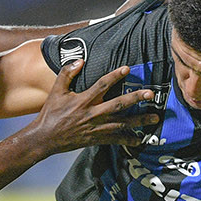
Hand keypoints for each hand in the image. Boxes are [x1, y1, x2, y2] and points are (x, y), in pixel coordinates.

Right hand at [28, 61, 159, 153]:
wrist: (45, 138)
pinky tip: (140, 139)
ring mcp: (96, 128)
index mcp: (84, 100)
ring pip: (122, 123)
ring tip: (155, 117)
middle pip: (118, 105)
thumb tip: (80, 60)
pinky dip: (128, 140)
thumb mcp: (56, 91)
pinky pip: (115, 139)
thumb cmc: (51, 113)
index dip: (115, 75)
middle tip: (150, 94)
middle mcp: (93, 114)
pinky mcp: (96, 139)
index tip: (127, 68)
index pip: (102, 85)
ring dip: (139, 120)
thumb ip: (67, 74)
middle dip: (135, 98)